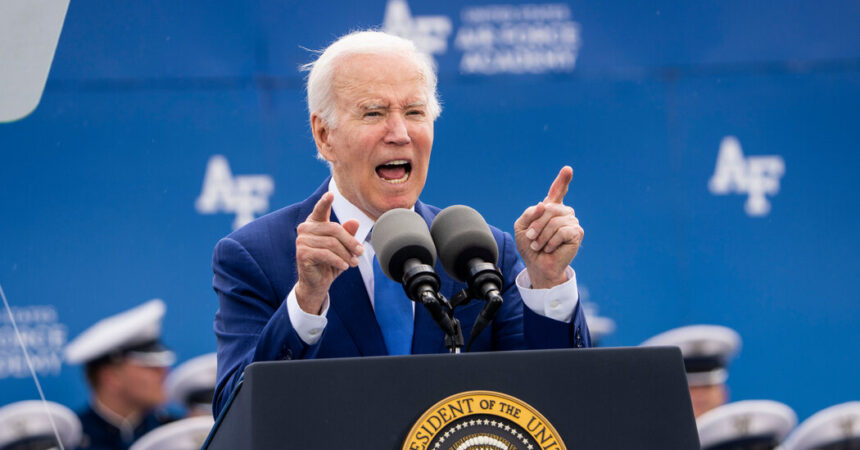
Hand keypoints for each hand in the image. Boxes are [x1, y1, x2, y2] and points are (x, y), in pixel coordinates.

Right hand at [294, 192, 362, 313]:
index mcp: (314, 223)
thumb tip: (355, 222)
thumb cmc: (330, 262)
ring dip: (346, 254)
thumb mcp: (342, 247)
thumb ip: (347, 234)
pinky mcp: (302, 253)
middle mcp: (305, 229)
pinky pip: (326, 254)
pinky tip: (344, 267)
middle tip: (360, 253)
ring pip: (332, 243)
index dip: (325, 202)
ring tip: (353, 263)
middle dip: (350, 242)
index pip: (320, 210)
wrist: (317, 283)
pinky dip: (338, 261)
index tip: (331, 194)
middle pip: (334, 229)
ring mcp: (301, 240)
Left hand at [514, 166, 583, 288]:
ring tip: (539, 246)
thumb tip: (544, 205)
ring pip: (554, 221)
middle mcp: (563, 213)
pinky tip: (550, 248)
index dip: (562, 180)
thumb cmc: (530, 246)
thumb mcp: (522, 227)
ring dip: (542, 236)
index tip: (567, 169)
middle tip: (530, 238)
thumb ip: (529, 213)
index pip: (557, 191)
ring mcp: (572, 222)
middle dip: (536, 225)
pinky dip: (551, 242)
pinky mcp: (577, 233)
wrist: (537, 265)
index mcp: (551, 208)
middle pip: (549, 208)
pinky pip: (562, 231)